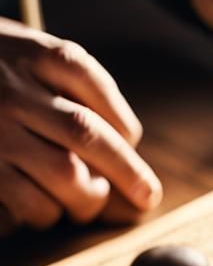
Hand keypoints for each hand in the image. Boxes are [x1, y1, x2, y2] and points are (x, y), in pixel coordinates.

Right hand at [0, 19, 161, 229]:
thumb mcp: (15, 53)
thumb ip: (63, 86)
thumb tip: (124, 145)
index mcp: (32, 53)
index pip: (97, 92)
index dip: (124, 127)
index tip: (131, 144)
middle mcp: (12, 90)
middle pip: (88, 137)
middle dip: (128, 174)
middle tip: (145, 196)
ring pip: (63, 176)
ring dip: (84, 198)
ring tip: (84, 201)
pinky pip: (23, 203)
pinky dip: (41, 212)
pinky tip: (39, 208)